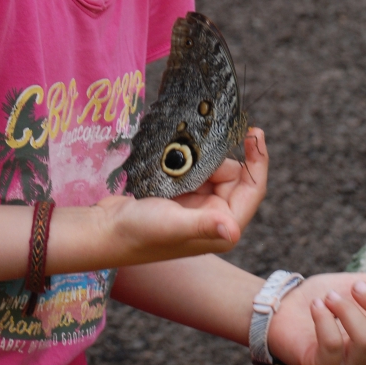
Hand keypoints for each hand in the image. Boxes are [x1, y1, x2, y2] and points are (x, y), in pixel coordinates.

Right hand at [93, 128, 267, 266]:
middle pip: (233, 175)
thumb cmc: (140, 233)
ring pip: (212, 169)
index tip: (254, 131)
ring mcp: (198, 205)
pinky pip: (195, 169)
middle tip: (194, 152)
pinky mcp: (182, 195)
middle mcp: (215, 217)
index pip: (252, 189)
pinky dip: (187, 160)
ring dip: (199, 158)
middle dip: (217, 158)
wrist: (107, 230)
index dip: (258, 161)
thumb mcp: (172, 225)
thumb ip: (203, 224)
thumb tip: (234, 231)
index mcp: (222, 227)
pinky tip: (170, 162)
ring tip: (175, 162)